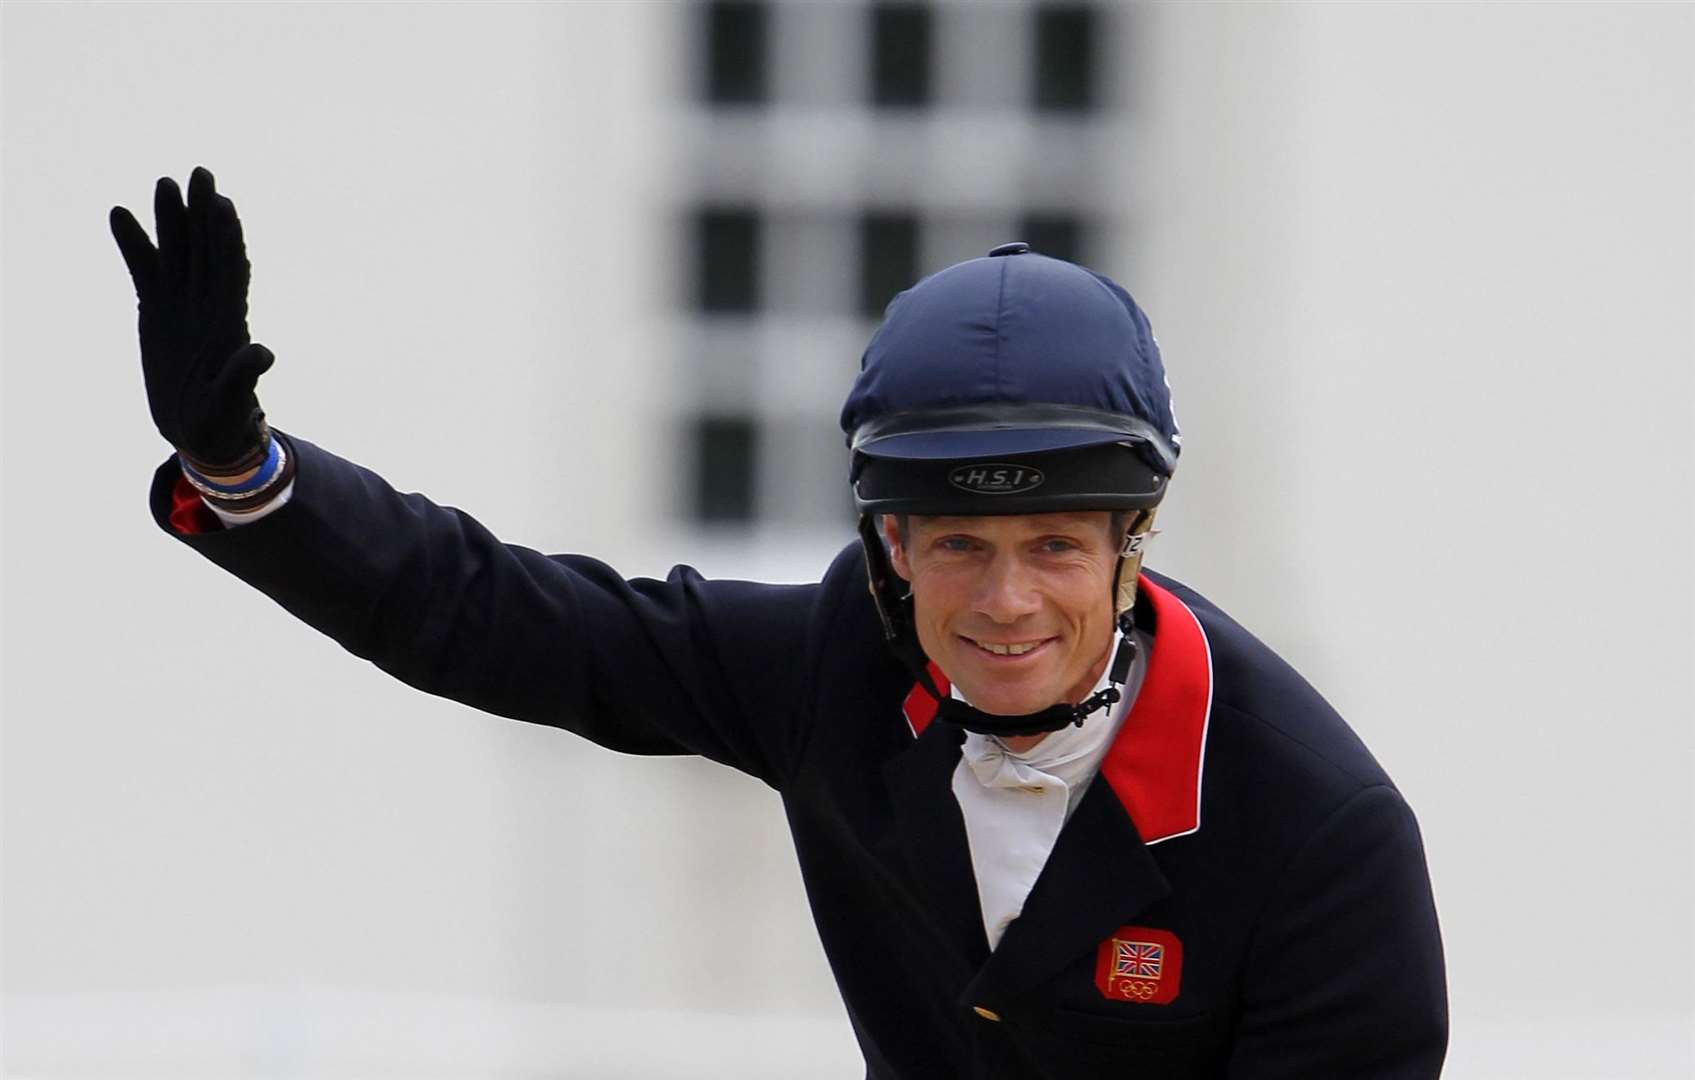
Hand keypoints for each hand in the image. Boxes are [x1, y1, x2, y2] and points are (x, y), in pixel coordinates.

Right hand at [112, 166, 274, 468]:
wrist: (199, 433)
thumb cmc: (221, 423)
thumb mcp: (231, 404)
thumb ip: (244, 376)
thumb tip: (264, 352)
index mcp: (230, 325)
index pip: (232, 272)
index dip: (228, 239)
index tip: (224, 205)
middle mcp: (209, 307)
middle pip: (207, 252)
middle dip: (204, 214)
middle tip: (200, 172)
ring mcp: (183, 305)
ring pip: (178, 254)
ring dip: (172, 220)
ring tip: (164, 183)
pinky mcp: (157, 311)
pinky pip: (146, 271)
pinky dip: (135, 245)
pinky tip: (120, 215)